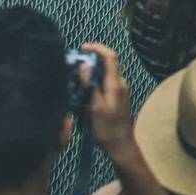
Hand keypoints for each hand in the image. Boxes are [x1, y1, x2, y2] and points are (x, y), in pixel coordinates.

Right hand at [79, 45, 135, 167]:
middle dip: (91, 64)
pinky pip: (104, 86)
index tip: (82, 48)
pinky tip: (84, 99)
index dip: (97, 48)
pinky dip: (94, 87)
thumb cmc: (108, 128)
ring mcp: (120, 91)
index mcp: (116, 83)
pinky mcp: (117, 99)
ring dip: (91, 77)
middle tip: (74, 70)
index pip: (110, 56)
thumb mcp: (95, 107)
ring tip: (77, 87)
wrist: (121, 146)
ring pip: (104, 77)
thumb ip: (91, 85)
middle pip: (106, 65)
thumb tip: (85, 65)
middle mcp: (120, 83)